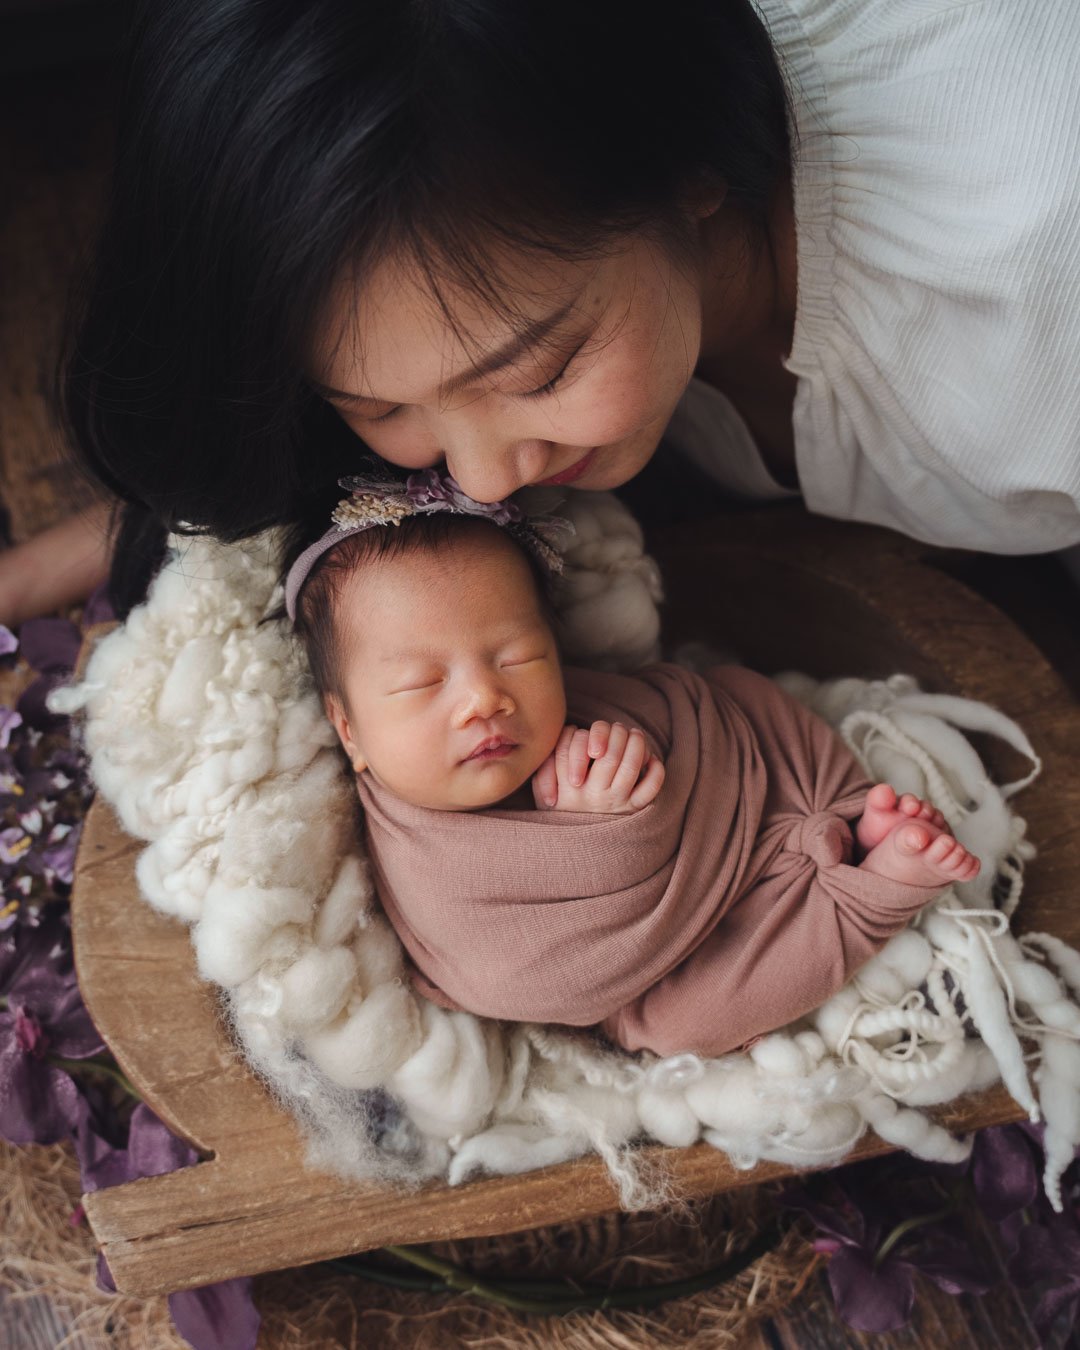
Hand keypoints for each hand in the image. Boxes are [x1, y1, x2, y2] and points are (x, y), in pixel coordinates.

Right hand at [531, 719, 664, 812]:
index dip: (586, 736)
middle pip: (609, 754)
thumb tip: (570, 735)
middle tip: (619, 728)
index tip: (590, 737)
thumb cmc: (558, 810)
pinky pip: (650, 788)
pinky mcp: (632, 809)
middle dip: (616, 733)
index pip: (576, 749)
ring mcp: (615, 802)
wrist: (573, 848)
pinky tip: (651, 761)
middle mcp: (592, 795)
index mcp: (567, 787)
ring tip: (634, 735)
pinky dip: (656, 771)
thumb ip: (546, 763)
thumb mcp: (541, 789)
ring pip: (630, 766)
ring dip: (636, 743)